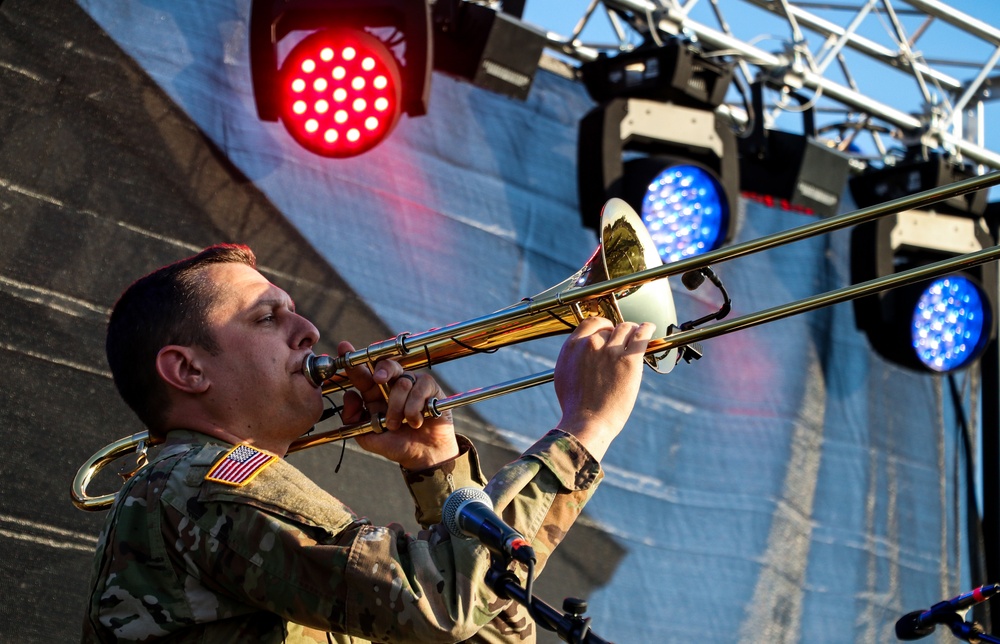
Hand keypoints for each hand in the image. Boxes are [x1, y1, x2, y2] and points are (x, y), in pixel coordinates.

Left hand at [338, 341, 458, 469]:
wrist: (423, 455)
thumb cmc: (396, 444)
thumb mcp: (367, 436)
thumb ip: (353, 419)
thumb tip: (349, 395)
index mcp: (374, 394)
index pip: (362, 374)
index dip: (353, 360)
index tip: (344, 347)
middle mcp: (392, 386)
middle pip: (385, 364)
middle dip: (381, 369)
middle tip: (378, 379)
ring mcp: (412, 385)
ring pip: (401, 382)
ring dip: (398, 407)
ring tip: (398, 425)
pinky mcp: (430, 388)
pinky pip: (419, 388)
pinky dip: (414, 407)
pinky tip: (416, 421)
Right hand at [553, 318, 653, 460]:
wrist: (587, 421)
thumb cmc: (575, 405)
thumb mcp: (564, 375)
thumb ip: (573, 357)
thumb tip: (582, 349)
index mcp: (573, 346)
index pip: (591, 323)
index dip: (603, 325)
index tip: (609, 330)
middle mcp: (591, 344)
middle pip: (611, 328)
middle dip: (618, 334)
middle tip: (625, 342)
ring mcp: (610, 351)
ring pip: (626, 329)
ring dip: (633, 331)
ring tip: (639, 334)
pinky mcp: (628, 360)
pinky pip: (641, 335)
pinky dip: (647, 329)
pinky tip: (650, 329)